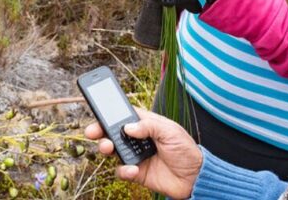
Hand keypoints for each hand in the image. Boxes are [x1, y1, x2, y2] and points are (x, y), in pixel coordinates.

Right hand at [85, 108, 202, 198]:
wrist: (195, 177)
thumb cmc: (186, 150)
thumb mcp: (170, 131)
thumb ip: (149, 126)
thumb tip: (127, 127)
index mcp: (146, 124)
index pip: (123, 115)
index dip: (109, 112)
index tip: (97, 110)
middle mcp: (137, 139)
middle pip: (112, 132)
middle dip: (99, 130)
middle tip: (92, 132)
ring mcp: (136, 155)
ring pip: (112, 150)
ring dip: (106, 147)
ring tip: (107, 148)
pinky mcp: (136, 172)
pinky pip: (121, 170)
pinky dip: (123, 170)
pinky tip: (132, 169)